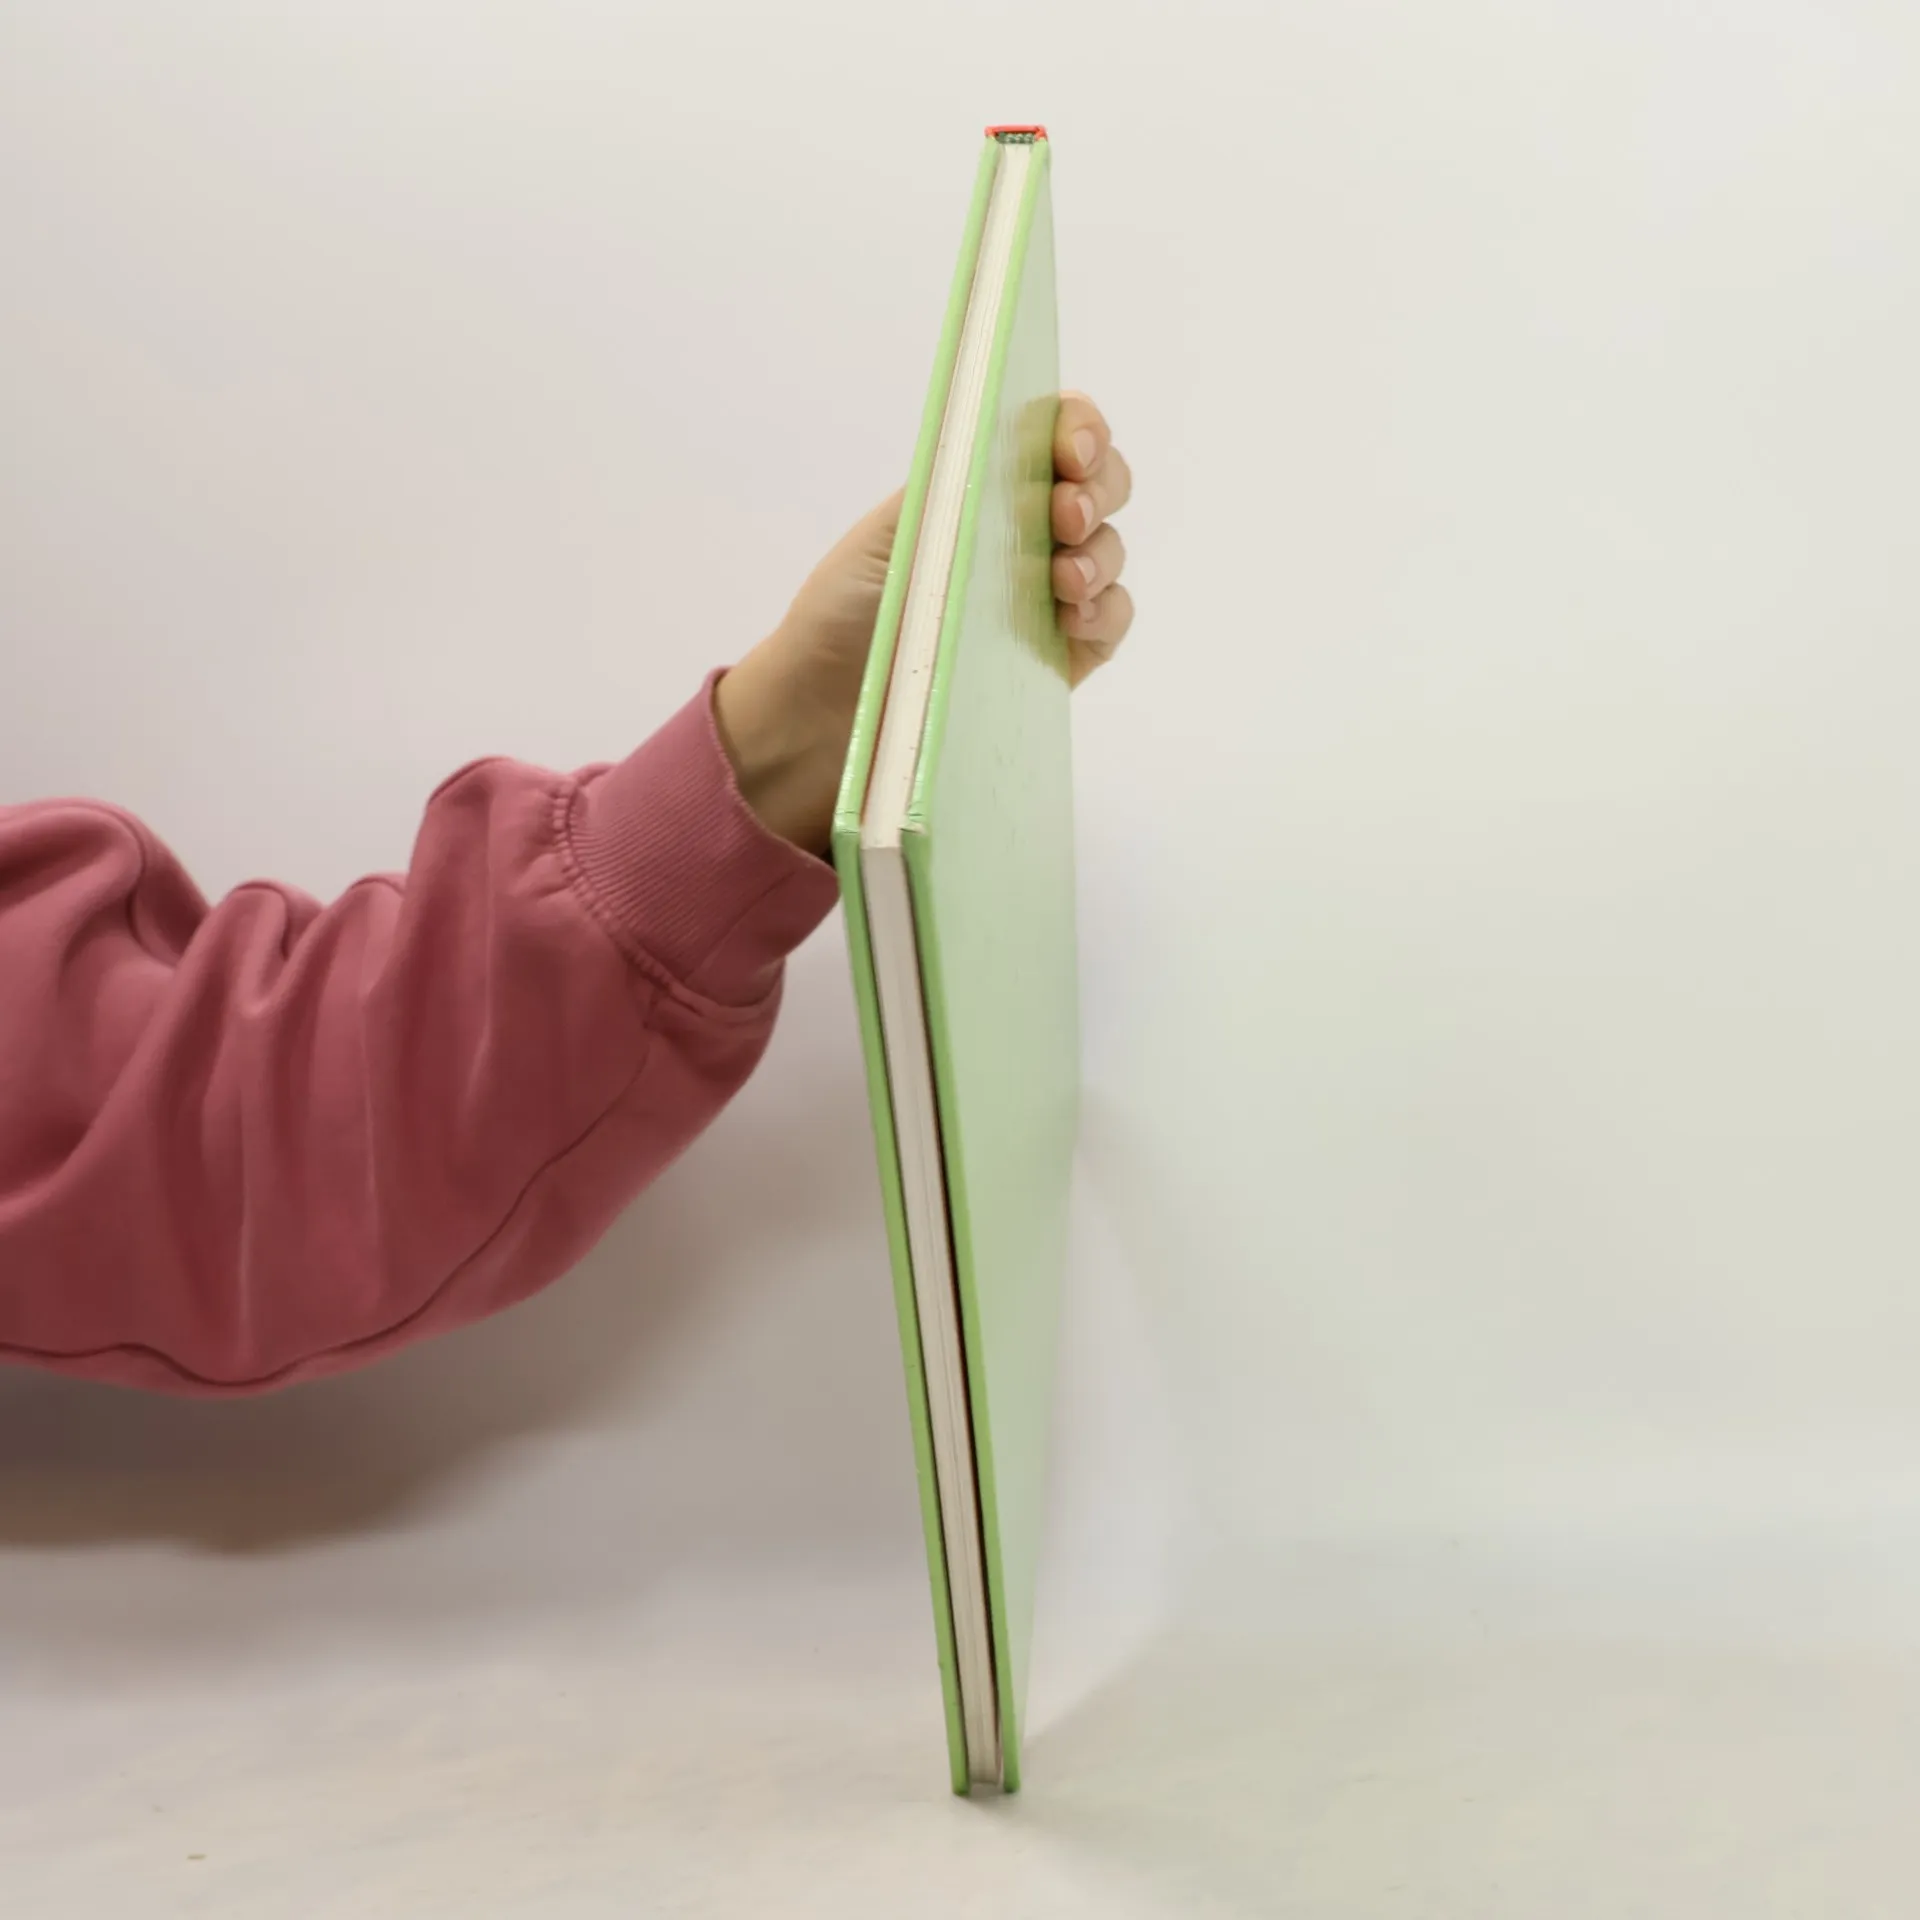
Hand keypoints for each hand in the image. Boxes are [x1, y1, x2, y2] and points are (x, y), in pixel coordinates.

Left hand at [714, 391, 1132, 852]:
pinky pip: (1109, 622)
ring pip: (1108, 550)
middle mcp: (1022, 531)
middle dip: (1098, 486)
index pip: (1052, 433)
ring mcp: (1046, 594)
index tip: (1072, 448)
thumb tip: (1013, 455)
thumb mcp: (888, 534)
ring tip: (1065, 579)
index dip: (1078, 428)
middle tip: (1066, 513)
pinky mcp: (1058, 655)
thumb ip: (953, 491)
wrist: (821, 710)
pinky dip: (1106, 611)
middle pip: (1099, 484)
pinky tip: (1075, 618)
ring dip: (1100, 553)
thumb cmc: (843, 614)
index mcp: (981, 485)